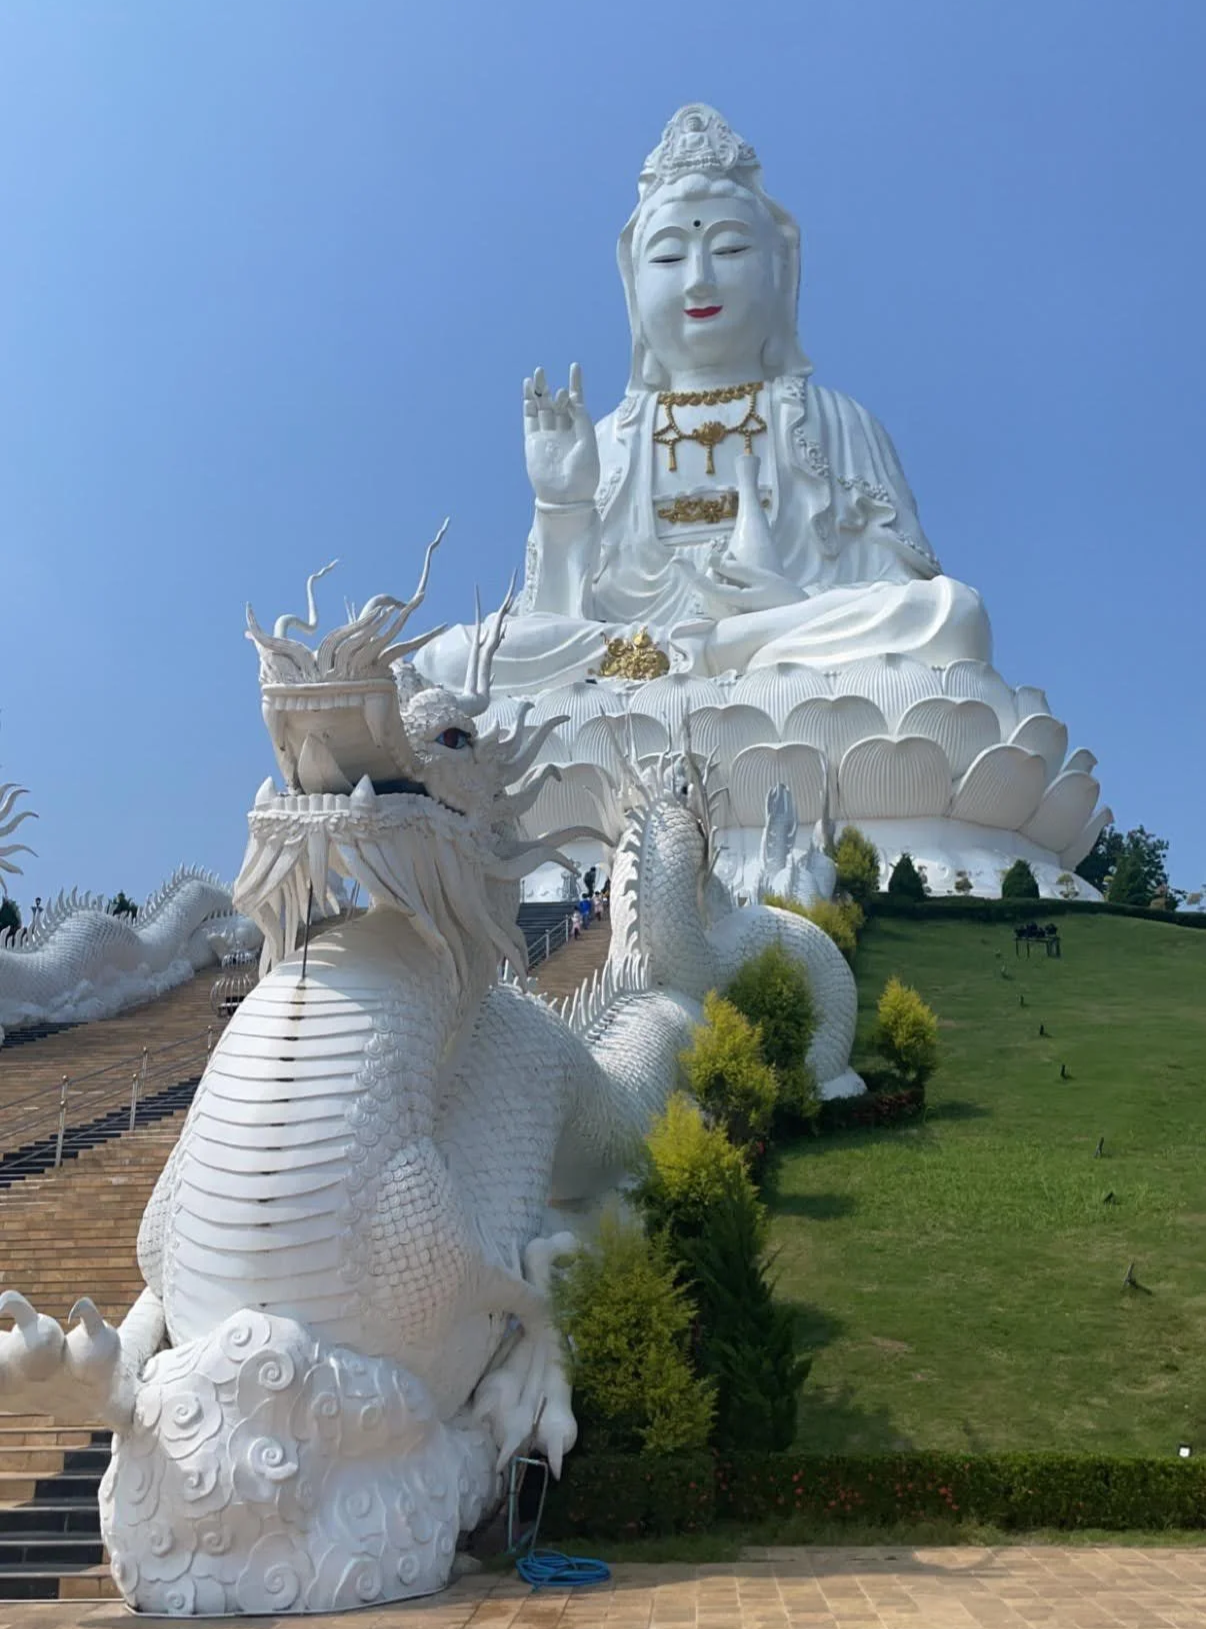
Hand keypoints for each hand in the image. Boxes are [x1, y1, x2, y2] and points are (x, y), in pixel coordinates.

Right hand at [524, 363, 599, 506]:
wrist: (566, 495)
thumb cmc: (583, 472)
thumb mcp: (588, 441)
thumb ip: (581, 418)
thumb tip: (573, 399)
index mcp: (579, 430)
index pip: (576, 402)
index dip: (575, 384)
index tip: (574, 366)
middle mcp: (562, 430)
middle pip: (556, 402)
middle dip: (552, 387)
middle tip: (544, 371)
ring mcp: (547, 436)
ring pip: (541, 407)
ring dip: (539, 391)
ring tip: (536, 374)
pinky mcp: (533, 442)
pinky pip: (530, 419)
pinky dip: (528, 404)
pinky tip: (528, 390)